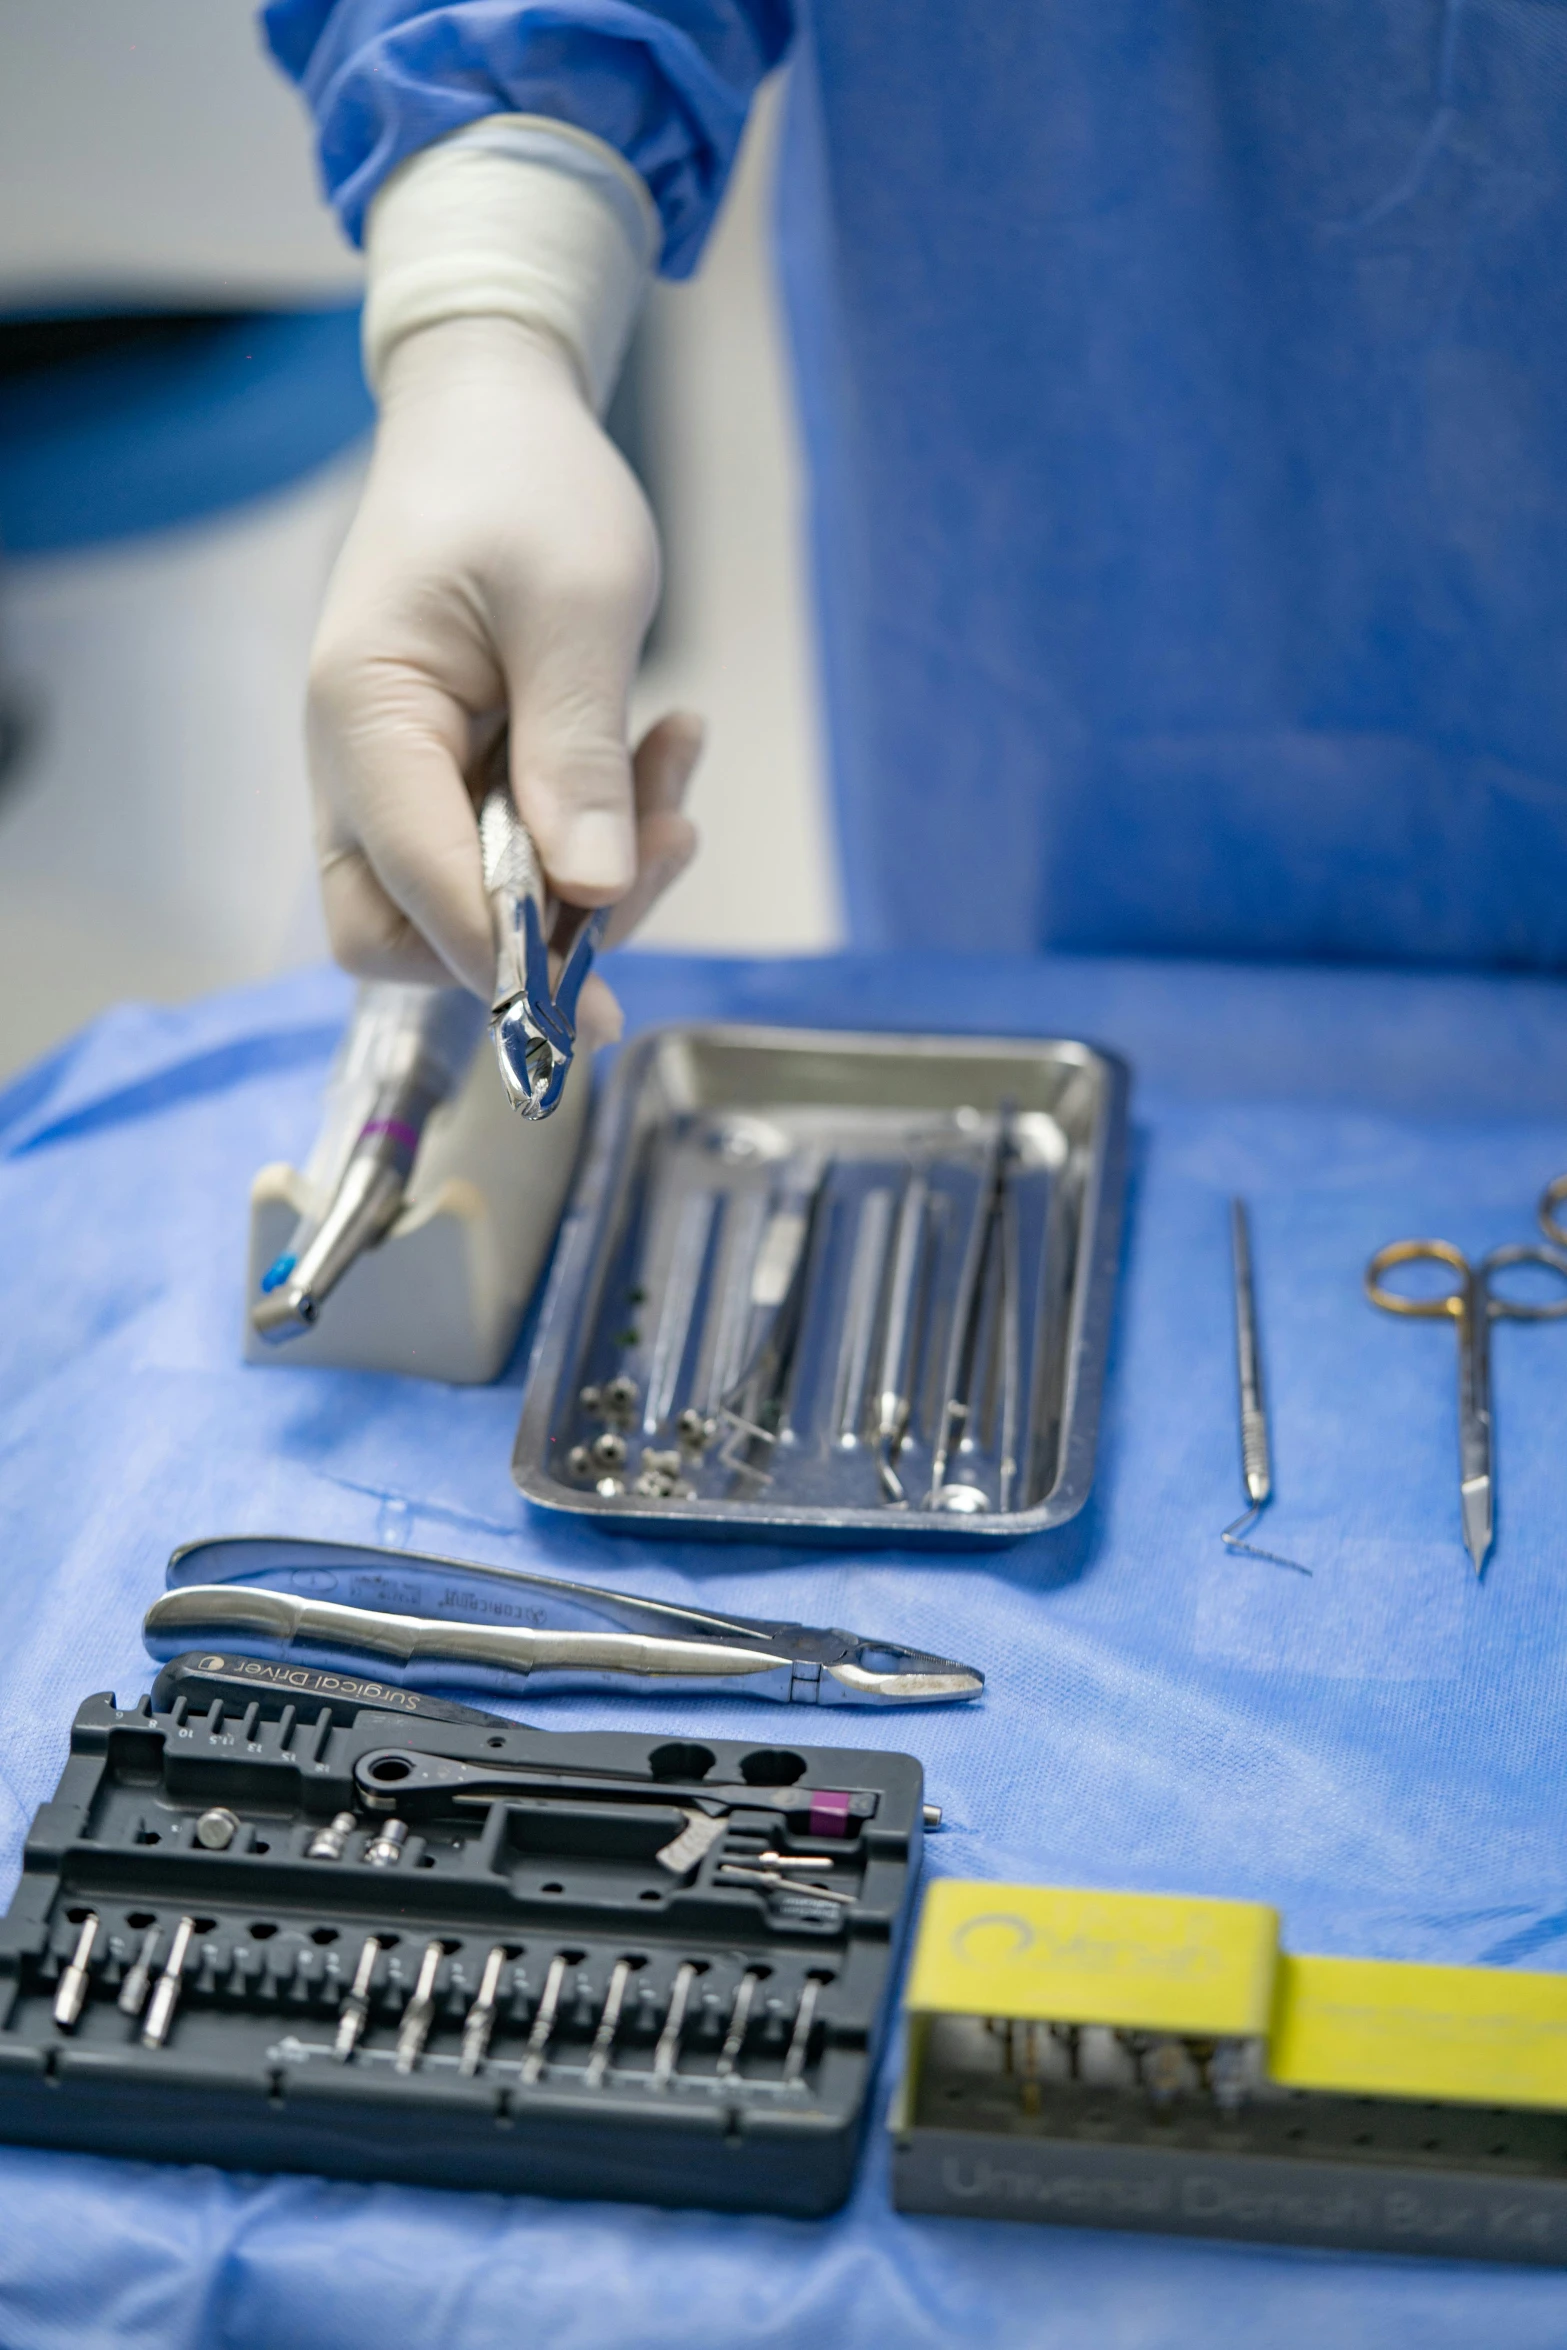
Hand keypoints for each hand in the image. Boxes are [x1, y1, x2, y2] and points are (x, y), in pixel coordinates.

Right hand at [305, 314, 697, 1006]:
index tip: (597, 997)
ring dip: (590, 877)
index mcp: (366, 720)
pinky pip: (514, 855)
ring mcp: (401, 781)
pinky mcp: (451, 781)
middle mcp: (361, 768)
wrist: (495, 416)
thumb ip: (576, 751)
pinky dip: (595, 832)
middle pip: (405, 934)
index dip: (502, 958)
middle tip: (652, 869)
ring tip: (676, 772)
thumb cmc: (525, 484)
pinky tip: (664, 750)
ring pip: (471, 905)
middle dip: (536, 941)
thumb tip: (590, 891)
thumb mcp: (578, 606)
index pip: (412, 890)